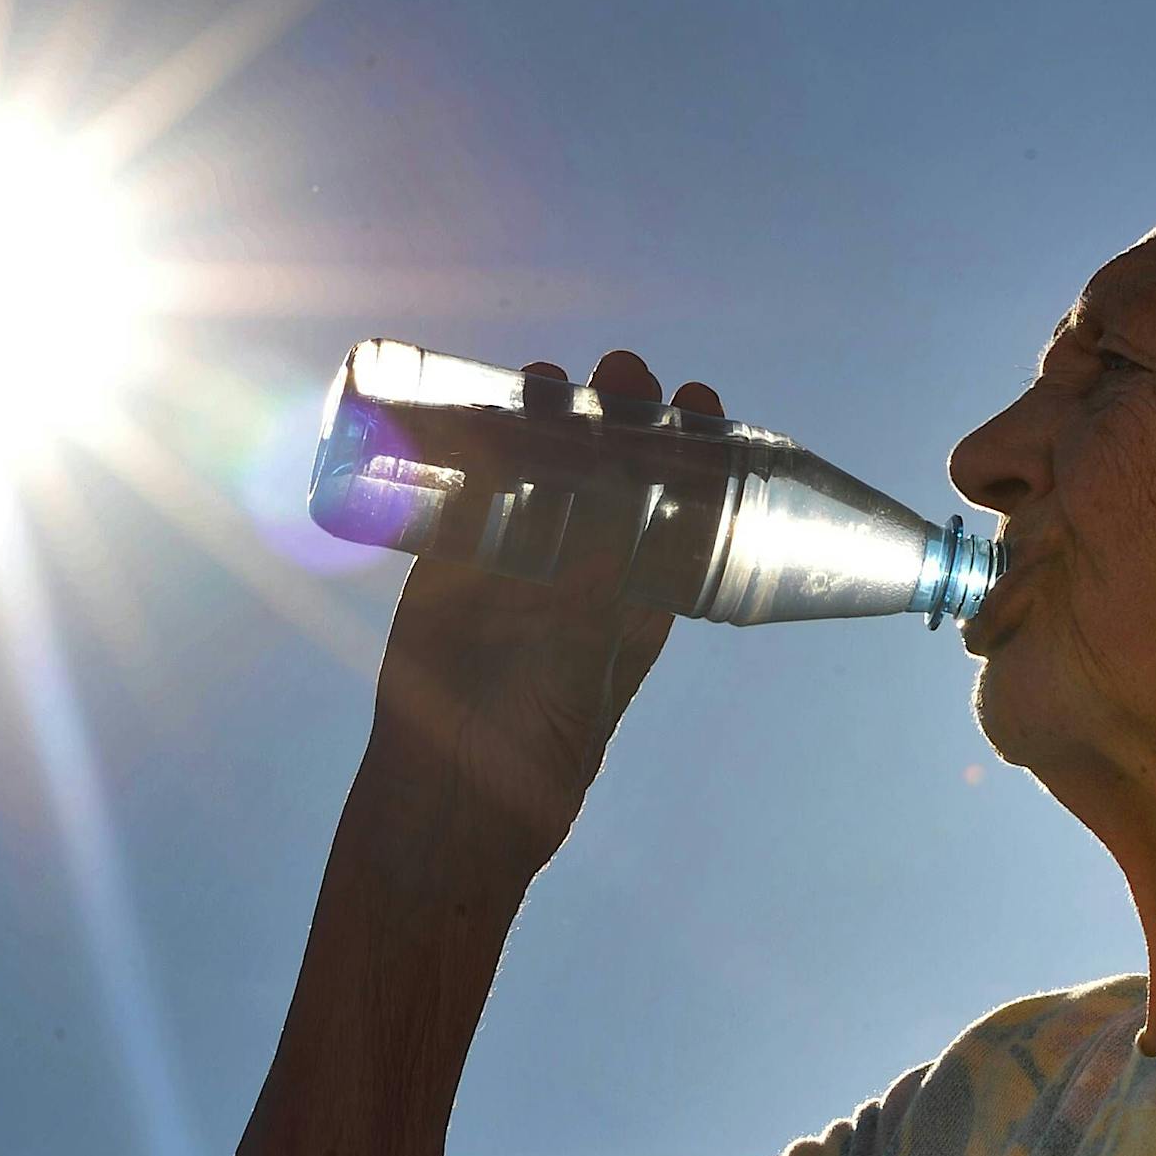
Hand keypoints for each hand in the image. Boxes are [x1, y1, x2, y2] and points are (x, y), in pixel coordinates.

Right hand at [365, 350, 724, 872]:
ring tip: (548, 375)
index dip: (693, 446)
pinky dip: (472, 442)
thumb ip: (602, 596)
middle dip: (619, 412)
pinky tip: (473, 400)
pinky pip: (468, 487)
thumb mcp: (590, 662)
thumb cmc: (544, 741)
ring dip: (547, 415)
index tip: (702, 397)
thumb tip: (622, 520)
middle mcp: (585, 562)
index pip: (680, 498)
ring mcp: (518, 555)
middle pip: (611, 466)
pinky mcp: (454, 558)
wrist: (453, 786)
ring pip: (539, 466)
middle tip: (623, 370)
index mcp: (641, 589)